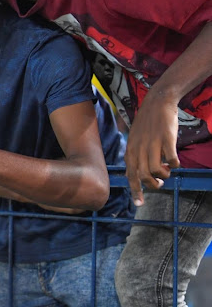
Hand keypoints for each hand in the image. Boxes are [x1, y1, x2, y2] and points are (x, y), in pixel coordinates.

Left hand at [124, 89, 178, 205]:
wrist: (157, 102)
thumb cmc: (146, 124)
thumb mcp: (134, 140)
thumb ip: (134, 157)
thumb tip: (135, 175)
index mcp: (131, 150)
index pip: (130, 175)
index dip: (135, 191)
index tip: (140, 204)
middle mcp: (139, 148)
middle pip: (143, 176)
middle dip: (152, 185)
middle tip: (160, 182)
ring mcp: (152, 143)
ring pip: (156, 170)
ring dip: (164, 175)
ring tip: (167, 170)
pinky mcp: (166, 138)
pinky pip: (171, 159)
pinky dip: (174, 164)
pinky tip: (175, 161)